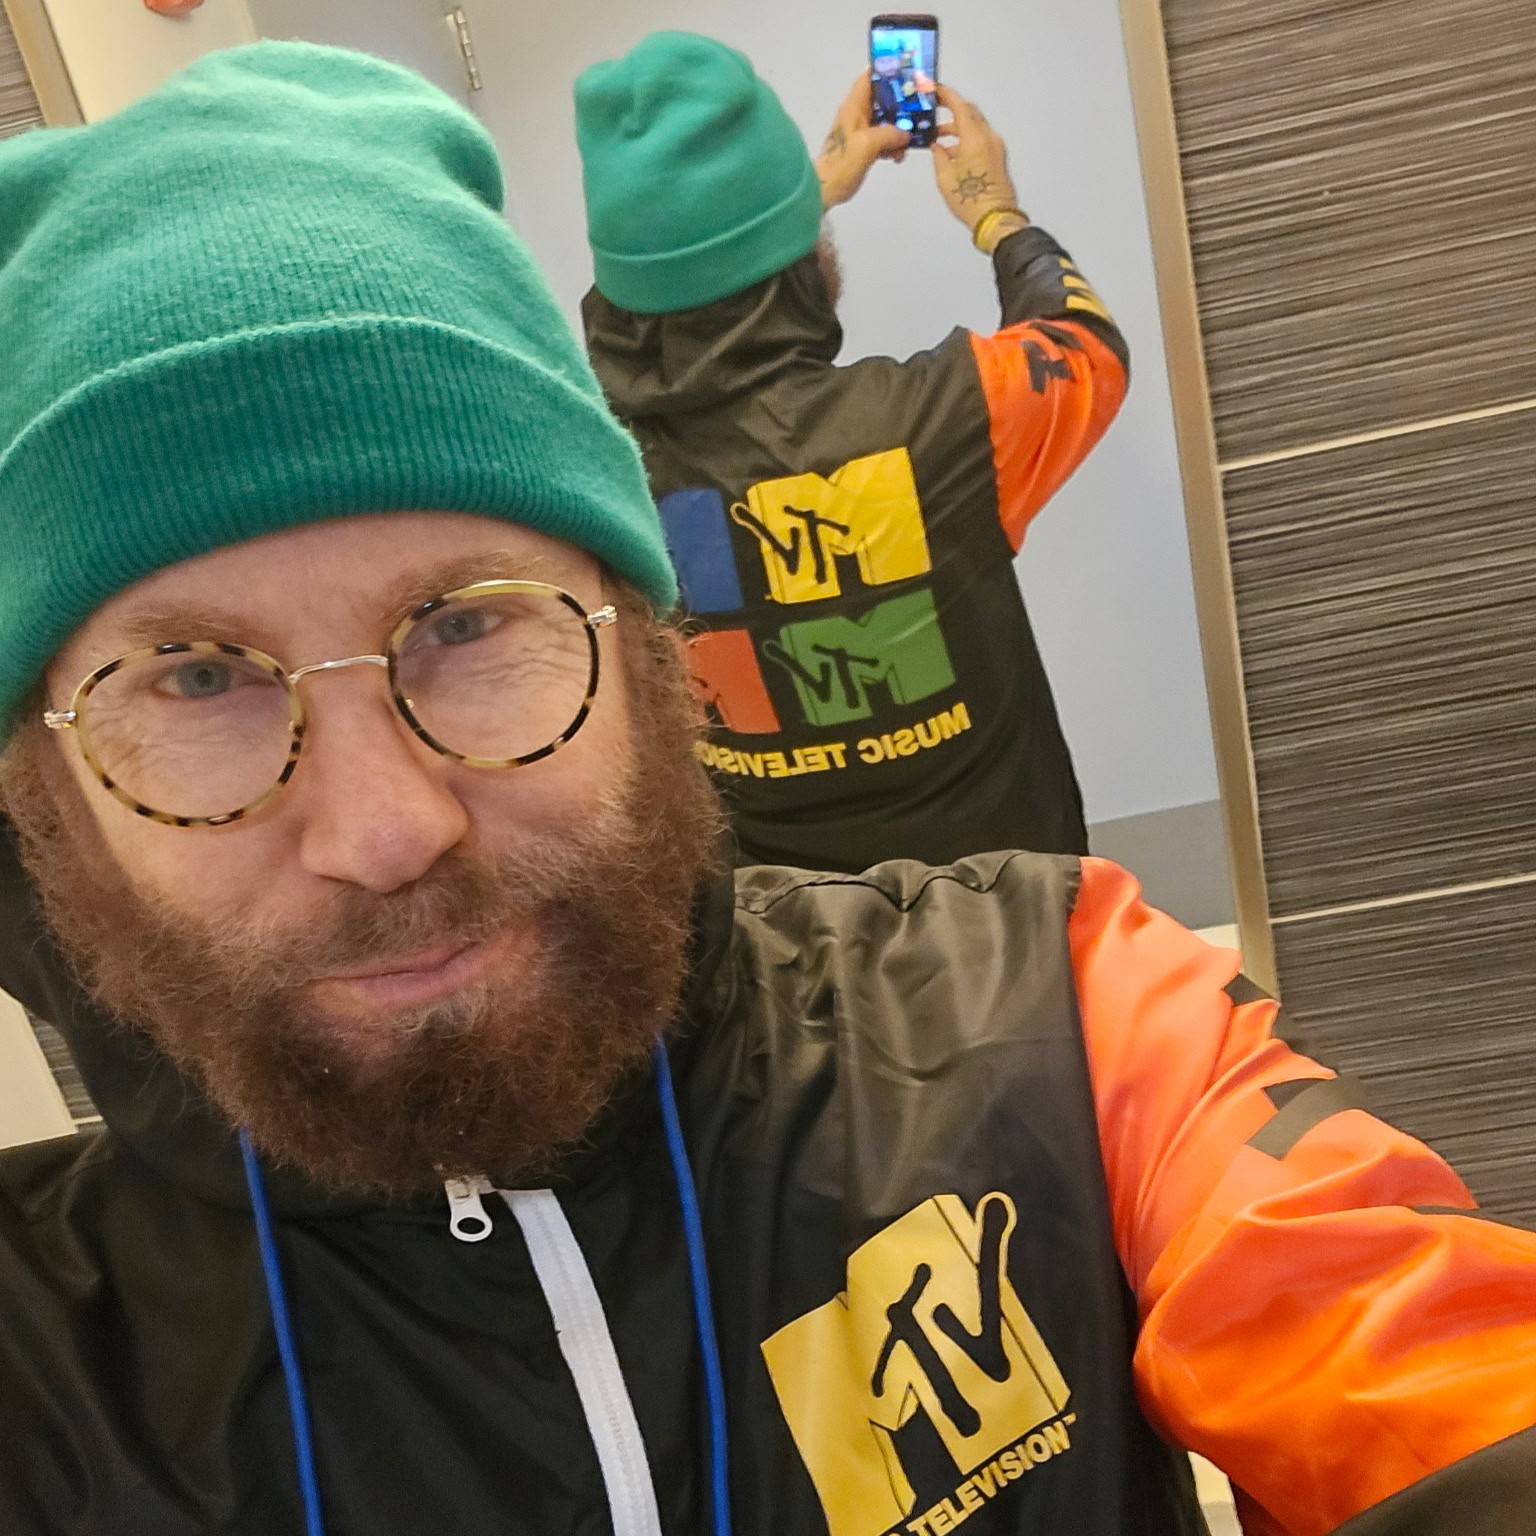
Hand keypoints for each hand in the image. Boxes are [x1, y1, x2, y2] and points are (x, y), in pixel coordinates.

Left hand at [816, 73, 910, 209]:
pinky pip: (882, 138)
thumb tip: (906, 133)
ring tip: (909, 139)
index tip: (907, 74)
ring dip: (899, 128)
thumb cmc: (842, 164)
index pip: (870, 78)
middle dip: (901, 103)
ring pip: (885, 120)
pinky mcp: (863, 146)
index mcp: (854, 106)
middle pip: (882, 99)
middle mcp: (857, 114)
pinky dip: (892, 144)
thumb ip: (890, 133)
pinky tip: (899, 155)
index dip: (887, 72)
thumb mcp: (868, 144)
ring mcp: (860, 130)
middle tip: (919, 108)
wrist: (825, 189)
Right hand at [931, 86, 1025, 239]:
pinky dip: (965, 138)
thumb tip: (937, 146)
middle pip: (970, 113)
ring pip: (975, 125)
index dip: (947, 95)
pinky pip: (980, 138)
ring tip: (938, 136)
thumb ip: (939, 155)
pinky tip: (951, 149)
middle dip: (952, 108)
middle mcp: (988, 137)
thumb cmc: (969, 200)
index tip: (935, 89)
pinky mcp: (997, 156)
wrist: (994, 218)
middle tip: (935, 109)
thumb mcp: (944, 178)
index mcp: (975, 138)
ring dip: (957, 126)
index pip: (961, 106)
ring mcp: (995, 146)